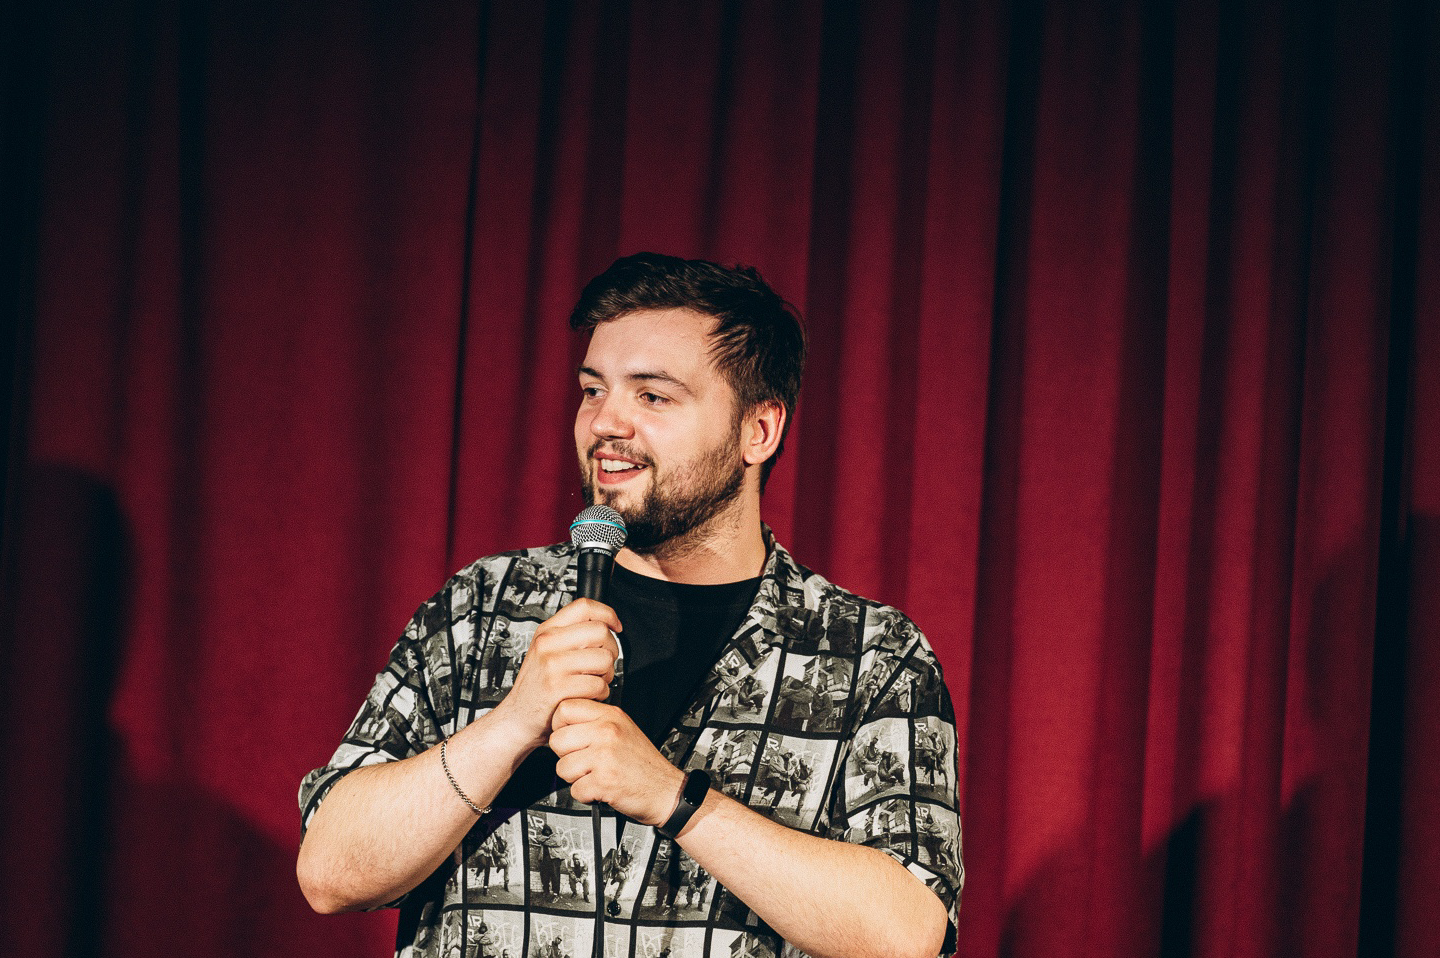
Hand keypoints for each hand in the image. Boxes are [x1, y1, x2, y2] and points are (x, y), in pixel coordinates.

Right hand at [488, 599, 620, 751]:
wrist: (517, 718)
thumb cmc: (537, 686)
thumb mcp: (546, 651)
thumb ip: (570, 635)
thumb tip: (604, 624)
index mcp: (547, 631)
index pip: (584, 607)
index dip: (607, 614)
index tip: (615, 627)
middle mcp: (548, 644)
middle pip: (600, 632)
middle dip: (611, 650)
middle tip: (603, 663)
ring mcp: (552, 665)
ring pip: (604, 659)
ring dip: (607, 674)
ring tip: (594, 681)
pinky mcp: (558, 688)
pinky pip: (598, 684)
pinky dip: (600, 693)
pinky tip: (588, 695)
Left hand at [549, 699, 686, 824]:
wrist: (666, 790)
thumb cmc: (643, 763)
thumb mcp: (624, 728)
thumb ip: (596, 720)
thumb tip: (563, 721)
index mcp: (611, 715)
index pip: (565, 708)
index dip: (560, 725)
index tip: (569, 736)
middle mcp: (607, 732)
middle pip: (557, 740)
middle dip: (564, 756)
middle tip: (583, 760)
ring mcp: (605, 756)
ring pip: (562, 767)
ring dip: (574, 777)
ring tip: (593, 774)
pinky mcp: (604, 781)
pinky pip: (574, 789)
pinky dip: (585, 794)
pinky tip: (600, 787)